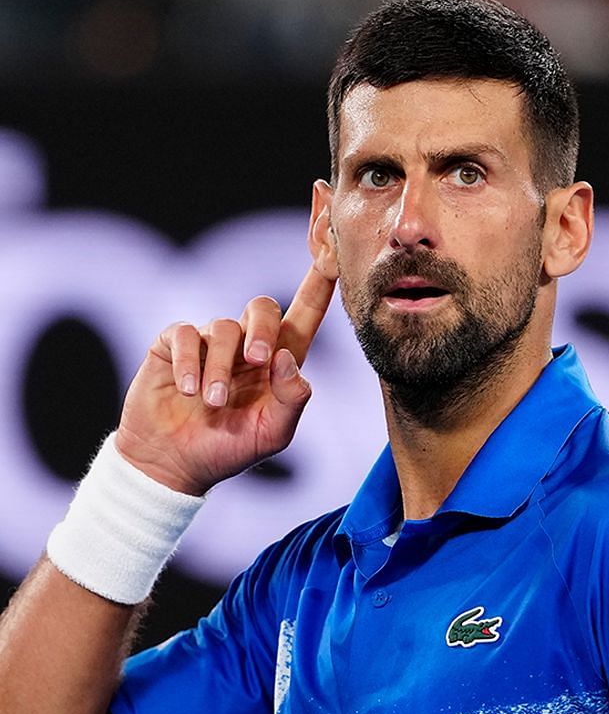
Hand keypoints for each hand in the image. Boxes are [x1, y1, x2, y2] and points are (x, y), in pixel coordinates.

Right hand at [114, 262, 335, 494]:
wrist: (174, 464)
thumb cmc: (229, 449)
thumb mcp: (274, 433)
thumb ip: (292, 399)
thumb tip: (287, 356)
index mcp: (279, 362)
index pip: (305, 313)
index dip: (319, 282)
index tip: (331, 248)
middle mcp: (246, 345)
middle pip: (262, 306)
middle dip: (262, 328)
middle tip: (257, 361)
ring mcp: (209, 343)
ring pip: (223, 328)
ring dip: (221, 368)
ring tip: (213, 402)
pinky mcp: (172, 345)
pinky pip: (184, 335)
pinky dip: (188, 363)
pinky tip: (187, 390)